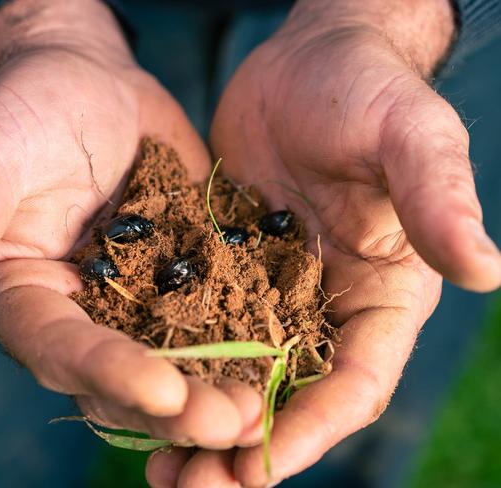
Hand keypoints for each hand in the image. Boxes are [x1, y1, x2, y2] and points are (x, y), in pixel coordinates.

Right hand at [0, 0, 260, 448]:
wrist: (90, 85)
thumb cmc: (28, 110)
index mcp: (25, 300)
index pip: (60, 349)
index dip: (108, 372)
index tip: (161, 391)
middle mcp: (81, 317)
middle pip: (125, 377)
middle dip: (177, 404)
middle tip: (232, 423)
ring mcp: (138, 304)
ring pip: (177, 361)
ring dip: (219, 389)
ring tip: (266, 410)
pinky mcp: (184, 281)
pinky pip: (217, 317)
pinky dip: (249, 342)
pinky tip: (291, 360)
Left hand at [147, 0, 500, 484]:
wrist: (307, 62)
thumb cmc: (369, 90)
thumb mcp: (408, 137)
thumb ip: (437, 200)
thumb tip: (487, 269)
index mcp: (383, 297)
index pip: (354, 384)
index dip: (310, 430)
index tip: (257, 468)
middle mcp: (328, 307)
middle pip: (289, 398)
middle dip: (243, 449)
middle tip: (188, 485)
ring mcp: (273, 292)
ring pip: (238, 377)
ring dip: (201, 424)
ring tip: (156, 466)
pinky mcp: (227, 267)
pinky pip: (199, 328)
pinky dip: (174, 368)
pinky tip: (135, 390)